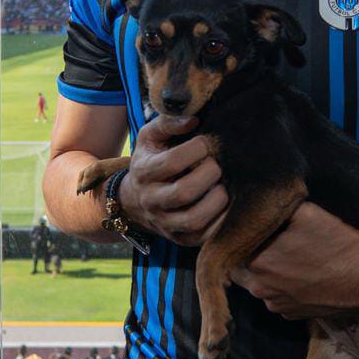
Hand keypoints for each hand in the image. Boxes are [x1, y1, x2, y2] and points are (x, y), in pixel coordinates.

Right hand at [120, 115, 229, 246]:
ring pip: (194, 219)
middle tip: (217, 165)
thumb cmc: (150, 161)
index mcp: (145, 172)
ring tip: (222, 187)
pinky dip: (221, 221)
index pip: (172, 162)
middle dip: (209, 175)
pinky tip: (225, 205)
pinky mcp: (180, 239)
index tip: (206, 143)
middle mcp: (153, 200)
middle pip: (184, 192)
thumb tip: (194, 119)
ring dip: (217, 201)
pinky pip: (204, 236)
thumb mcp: (149, 138)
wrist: (133, 201)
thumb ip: (168, 123)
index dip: (196, 149)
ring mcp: (166, 223)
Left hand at [232, 203, 358, 319]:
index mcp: (257, 261)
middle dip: (255, 252)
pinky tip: (302, 274)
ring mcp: (275, 305)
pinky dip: (283, 286)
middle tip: (274, 240)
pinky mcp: (291, 315)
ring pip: (260, 282)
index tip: (258, 226)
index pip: (236, 244)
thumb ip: (275, 209)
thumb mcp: (305, 212)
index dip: (245, 233)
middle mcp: (260, 287)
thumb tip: (257, 203)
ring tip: (292, 257)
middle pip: (244, 265)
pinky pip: (277, 297)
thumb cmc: (337, 242)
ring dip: (269, 270)